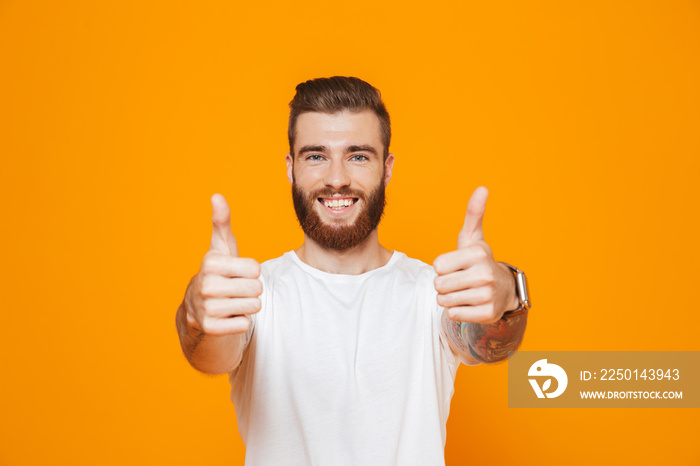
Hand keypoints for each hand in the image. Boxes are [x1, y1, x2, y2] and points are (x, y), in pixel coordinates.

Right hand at [184, 194, 261, 334]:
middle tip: (234, 290)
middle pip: (257, 288)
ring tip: (231, 302)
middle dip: (251, 290)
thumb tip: (217, 196)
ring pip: (254, 307)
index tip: (236, 273)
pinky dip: (240, 323)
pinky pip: (245, 324)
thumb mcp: (220, 248)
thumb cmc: (217, 274)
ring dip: (247, 307)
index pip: (256, 269)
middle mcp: (206, 285)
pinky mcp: (211, 329)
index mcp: (211, 263)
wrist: (197, 311)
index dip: (251, 272)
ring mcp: (207, 308)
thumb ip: (221, 222)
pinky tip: (227, 317)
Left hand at [433, 187, 517, 323]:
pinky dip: (457, 311)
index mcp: (478, 254)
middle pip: (439, 285)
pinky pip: (453, 315)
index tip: (457, 265)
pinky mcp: (487, 314)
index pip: (437, 265)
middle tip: (459, 280)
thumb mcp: (474, 237)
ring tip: (464, 291)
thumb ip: (473, 214)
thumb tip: (482, 188)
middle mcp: (485, 274)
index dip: (442, 267)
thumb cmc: (479, 261)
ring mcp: (487, 296)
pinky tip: (470, 304)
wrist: (503, 290)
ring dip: (449, 298)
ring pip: (444, 301)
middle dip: (444, 284)